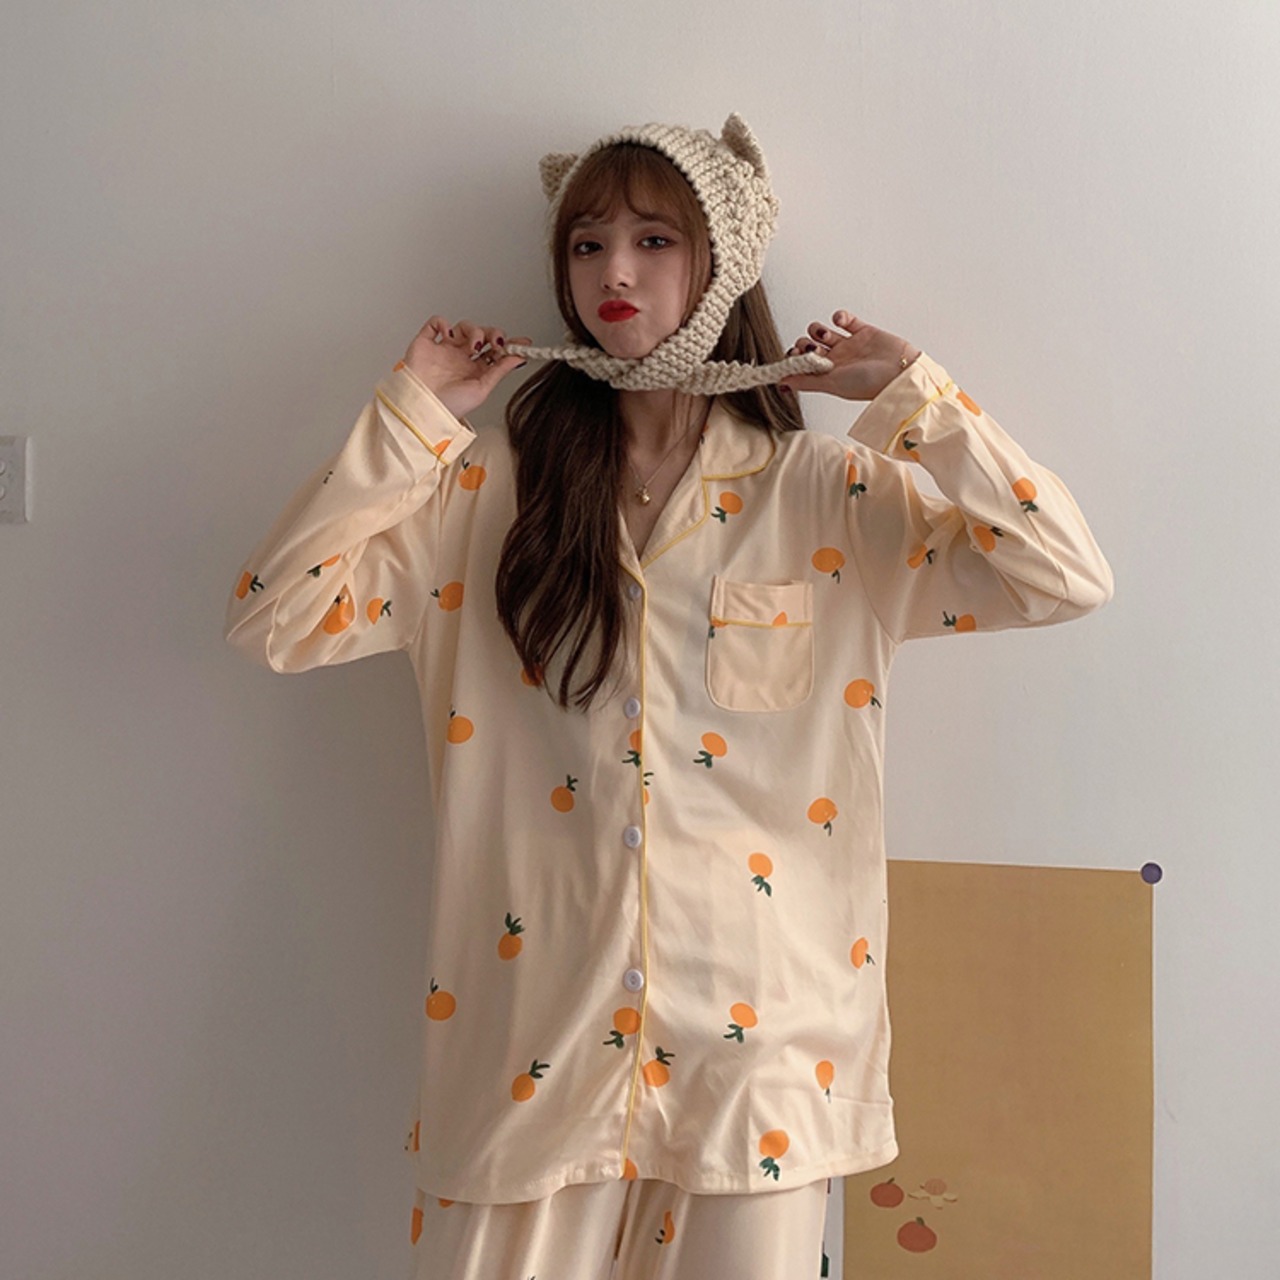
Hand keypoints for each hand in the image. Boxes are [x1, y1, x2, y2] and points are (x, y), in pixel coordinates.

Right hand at [401, 316, 532, 419]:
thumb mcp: (482, 389)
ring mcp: (444, 349)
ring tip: (473, 344)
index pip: (495, 352)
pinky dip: (443, 323)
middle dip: (493, 334)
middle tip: (497, 342)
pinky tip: (450, 334)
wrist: (424, 406)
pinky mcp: (427, 343)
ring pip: (463, 327)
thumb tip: (519, 357)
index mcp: (475, 370)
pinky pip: (436, 323)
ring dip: (473, 330)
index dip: (508, 345)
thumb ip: (500, 371)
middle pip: (482, 335)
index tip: (522, 343)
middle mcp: (461, 358)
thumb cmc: (449, 405)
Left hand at [778, 311, 920, 401]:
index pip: (803, 366)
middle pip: (809, 347)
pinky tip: (840, 321)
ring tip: (824, 335)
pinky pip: (845, 320)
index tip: (791, 357)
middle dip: (804, 344)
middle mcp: (836, 361)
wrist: (900, 371)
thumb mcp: (832, 384)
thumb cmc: (869, 383)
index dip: (794, 359)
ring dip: (817, 330)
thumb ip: (806, 382)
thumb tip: (781, 383)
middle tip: (809, 347)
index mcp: (828, 376)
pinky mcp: (863, 331)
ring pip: (823, 332)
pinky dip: (839, 316)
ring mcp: (849, 346)